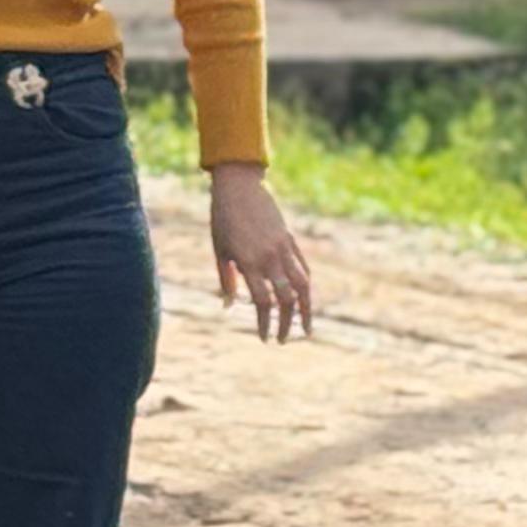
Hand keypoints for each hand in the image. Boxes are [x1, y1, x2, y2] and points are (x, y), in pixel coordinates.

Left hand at [212, 167, 316, 340]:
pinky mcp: (290, 239)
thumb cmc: (222, 219)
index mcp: (249, 262)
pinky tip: (304, 298)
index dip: (265, 322)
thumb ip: (226, 279)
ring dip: (305, 309)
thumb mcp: (220, 250)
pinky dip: (305, 285)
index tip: (265, 338)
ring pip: (302, 285)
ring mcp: (283, 248)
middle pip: (286, 298)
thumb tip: (229, 305)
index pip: (263, 301)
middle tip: (283, 339)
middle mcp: (269, 257)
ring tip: (306, 328)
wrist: (238, 187)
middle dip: (287, 323)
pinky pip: (303, 267)